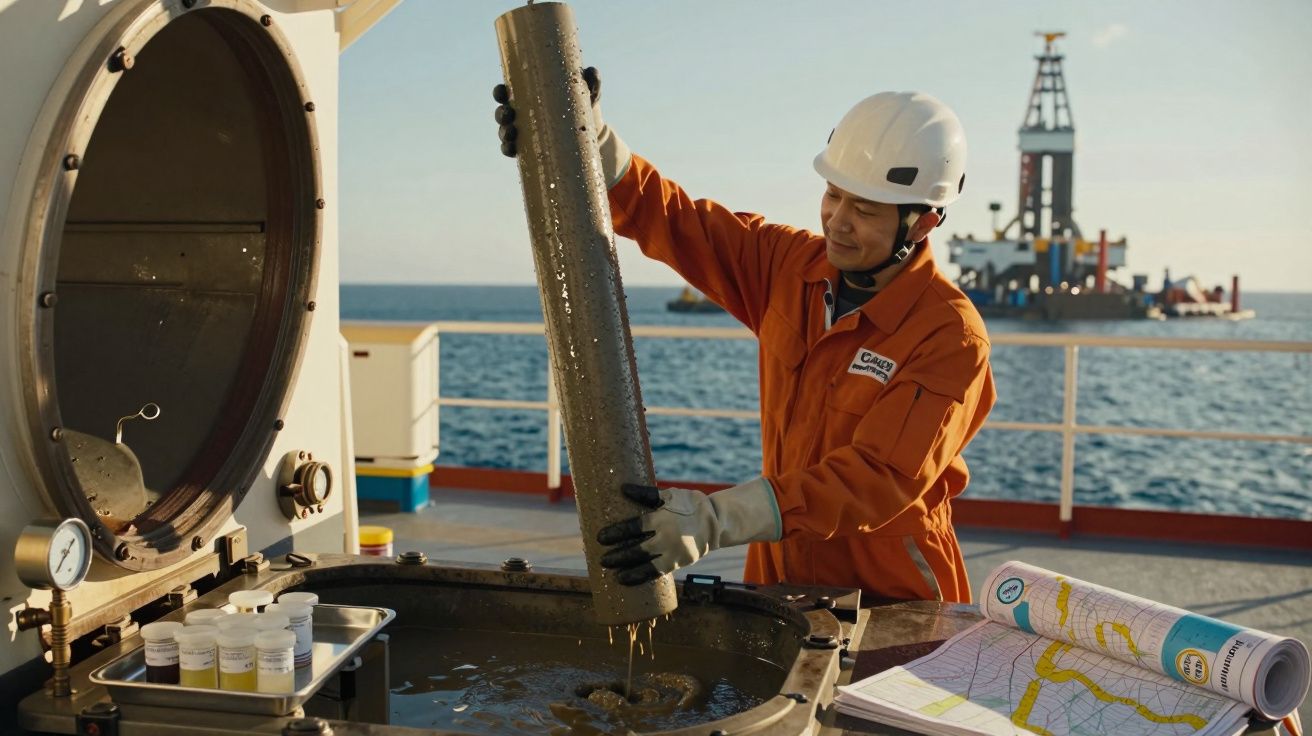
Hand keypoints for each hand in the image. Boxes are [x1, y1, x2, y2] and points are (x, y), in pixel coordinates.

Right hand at [493, 66, 600, 157]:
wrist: (591, 133)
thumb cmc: (583, 106)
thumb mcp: (587, 93)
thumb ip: (591, 81)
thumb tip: (591, 72)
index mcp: (528, 96)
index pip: (506, 92)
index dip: (500, 92)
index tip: (503, 92)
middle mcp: (521, 114)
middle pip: (502, 113)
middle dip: (501, 114)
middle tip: (510, 114)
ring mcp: (523, 132)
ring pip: (504, 132)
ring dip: (503, 133)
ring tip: (512, 134)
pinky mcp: (528, 149)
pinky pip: (511, 150)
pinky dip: (507, 149)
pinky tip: (512, 149)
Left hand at [596, 478, 781, 585]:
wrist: (715, 523)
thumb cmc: (688, 505)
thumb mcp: (669, 496)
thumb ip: (646, 494)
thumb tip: (622, 488)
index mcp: (662, 518)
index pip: (635, 526)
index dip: (616, 533)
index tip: (600, 538)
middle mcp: (667, 537)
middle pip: (637, 549)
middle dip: (617, 556)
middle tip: (601, 559)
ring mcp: (673, 552)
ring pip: (646, 564)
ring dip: (627, 570)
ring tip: (611, 573)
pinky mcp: (678, 563)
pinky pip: (656, 573)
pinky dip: (640, 577)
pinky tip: (626, 580)